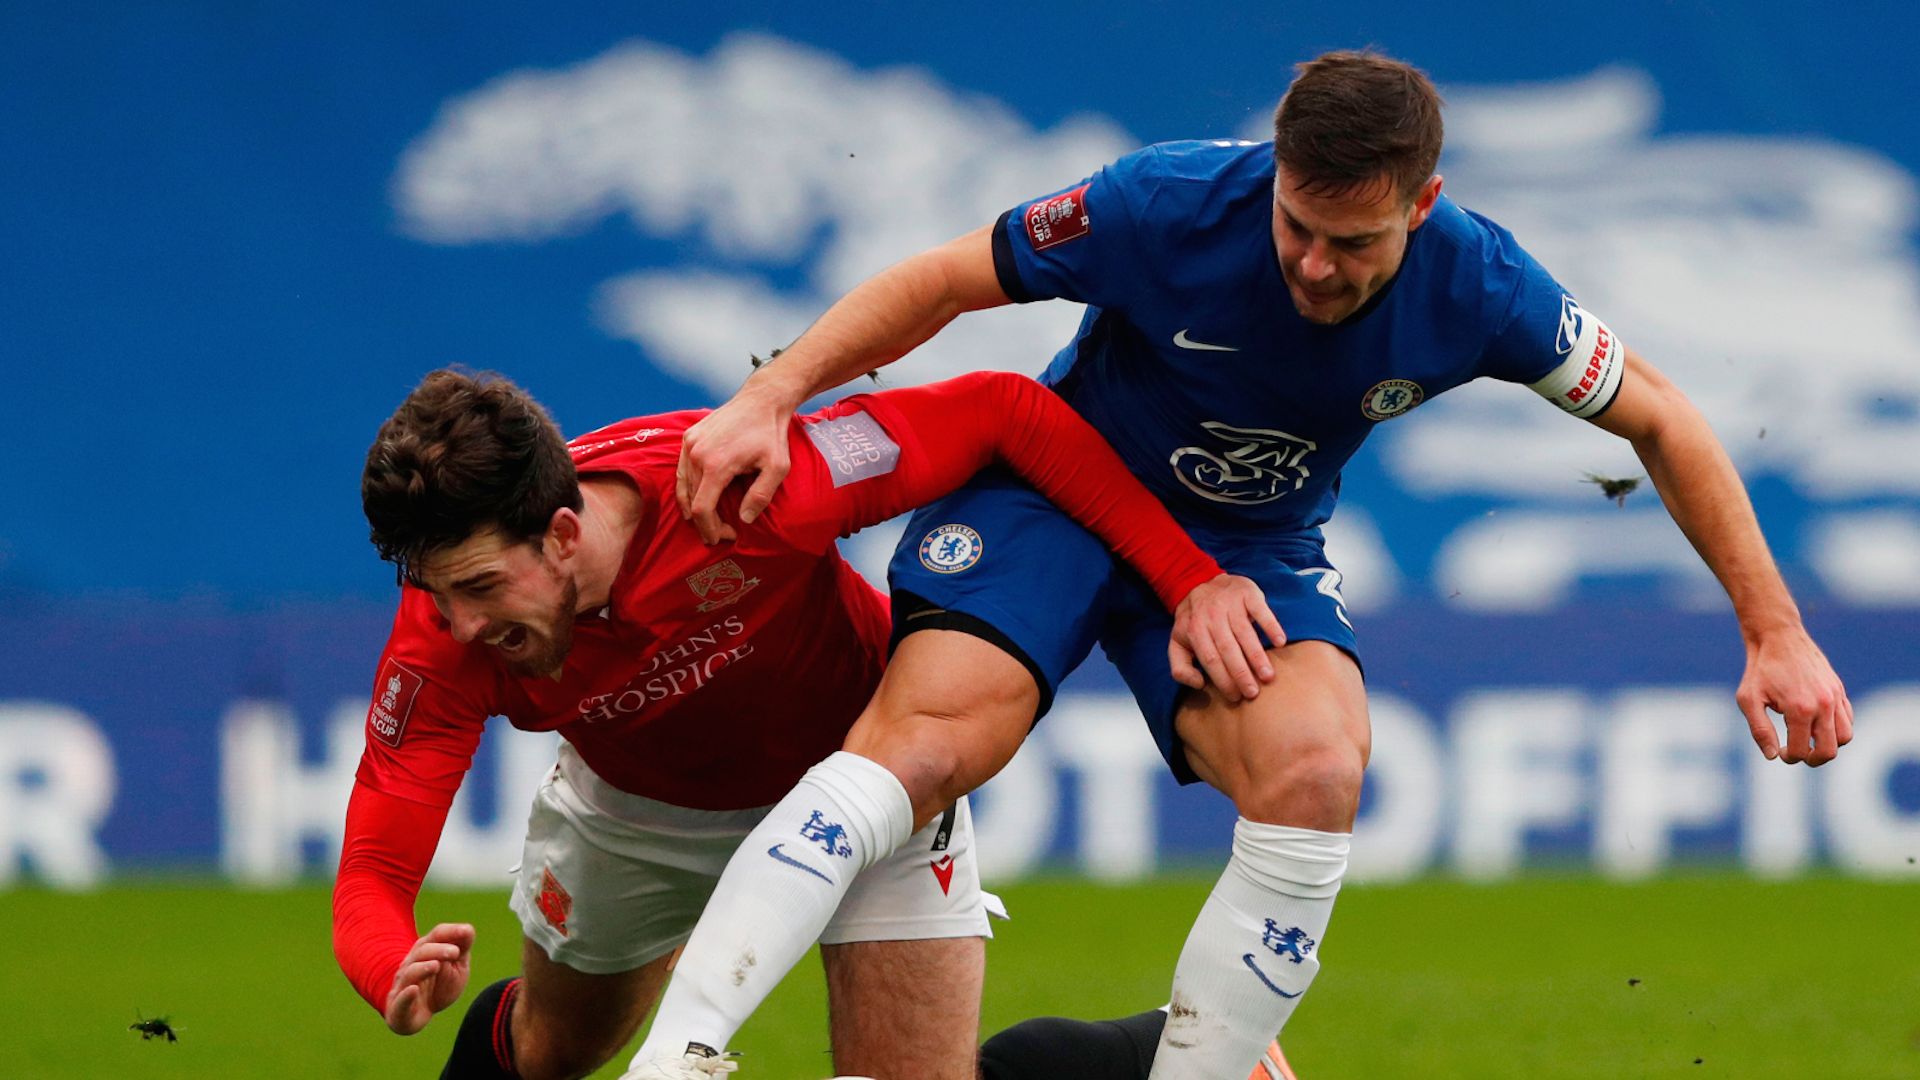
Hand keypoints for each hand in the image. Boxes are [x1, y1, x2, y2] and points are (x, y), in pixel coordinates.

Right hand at [383, 922, 474, 1034]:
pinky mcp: (397, 1008)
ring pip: (410, 972)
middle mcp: (411, 965)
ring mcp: (402, 986)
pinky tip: (414, 989)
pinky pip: (400, 1000)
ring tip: (436, 965)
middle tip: (455, 952)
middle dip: (438, 950)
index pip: (436, 936)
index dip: (451, 932)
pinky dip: (406, 995)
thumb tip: (468, 929)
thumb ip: (462, 949)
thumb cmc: (438, 988)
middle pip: (422, 952)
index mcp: (426, 952)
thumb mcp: (456, 968)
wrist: (419, 1017)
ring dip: (423, 968)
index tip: (466, 931)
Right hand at [676, 387, 795, 544]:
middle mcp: (697, 454)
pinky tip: (698, 498)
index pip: (702, 509)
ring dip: (693, 507)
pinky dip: (688, 488)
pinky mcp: (688, 437)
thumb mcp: (778, 467)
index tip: (724, 537)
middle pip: (691, 501)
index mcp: (716, 465)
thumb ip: (761, 495)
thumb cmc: (771, 434)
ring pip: (683, 487)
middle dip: (705, 522)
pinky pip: (682, 470)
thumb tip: (744, 519)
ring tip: (708, 521)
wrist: (761, 401)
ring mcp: (690, 444)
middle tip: (721, 532)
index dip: (710, 529)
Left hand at [1169, 574, 1284, 701]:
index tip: (1236, 697)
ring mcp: (1230, 604)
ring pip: (1245, 633)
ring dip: (1257, 656)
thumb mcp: (1177, 642)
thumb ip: (1180, 668)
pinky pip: (1261, 611)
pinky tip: (1280, 642)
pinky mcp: (1247, 593)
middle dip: (1241, 673)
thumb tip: (1198, 684)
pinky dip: (1271, 626)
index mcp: (1195, 631)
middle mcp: (1212, 617)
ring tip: (1268, 676)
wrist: (1200, 581)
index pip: (1210, 660)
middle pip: (1228, 649)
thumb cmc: (1193, 620)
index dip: (1223, 680)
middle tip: (1253, 692)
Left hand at [1735, 626, 1852, 764]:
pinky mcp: (1839, 690)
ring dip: (1828, 745)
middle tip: (1796, 754)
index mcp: (1800, 709)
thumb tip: (1772, 756)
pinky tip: (1816, 724)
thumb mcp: (1748, 699)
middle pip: (1829, 751)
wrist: (1778, 636)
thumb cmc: (1760, 669)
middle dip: (1812, 759)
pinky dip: (1836, 729)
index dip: (1788, 757)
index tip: (1779, 752)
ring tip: (1808, 740)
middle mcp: (1823, 705)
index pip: (1801, 751)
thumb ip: (1760, 730)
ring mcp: (1835, 697)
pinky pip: (1848, 719)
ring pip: (1845, 737)